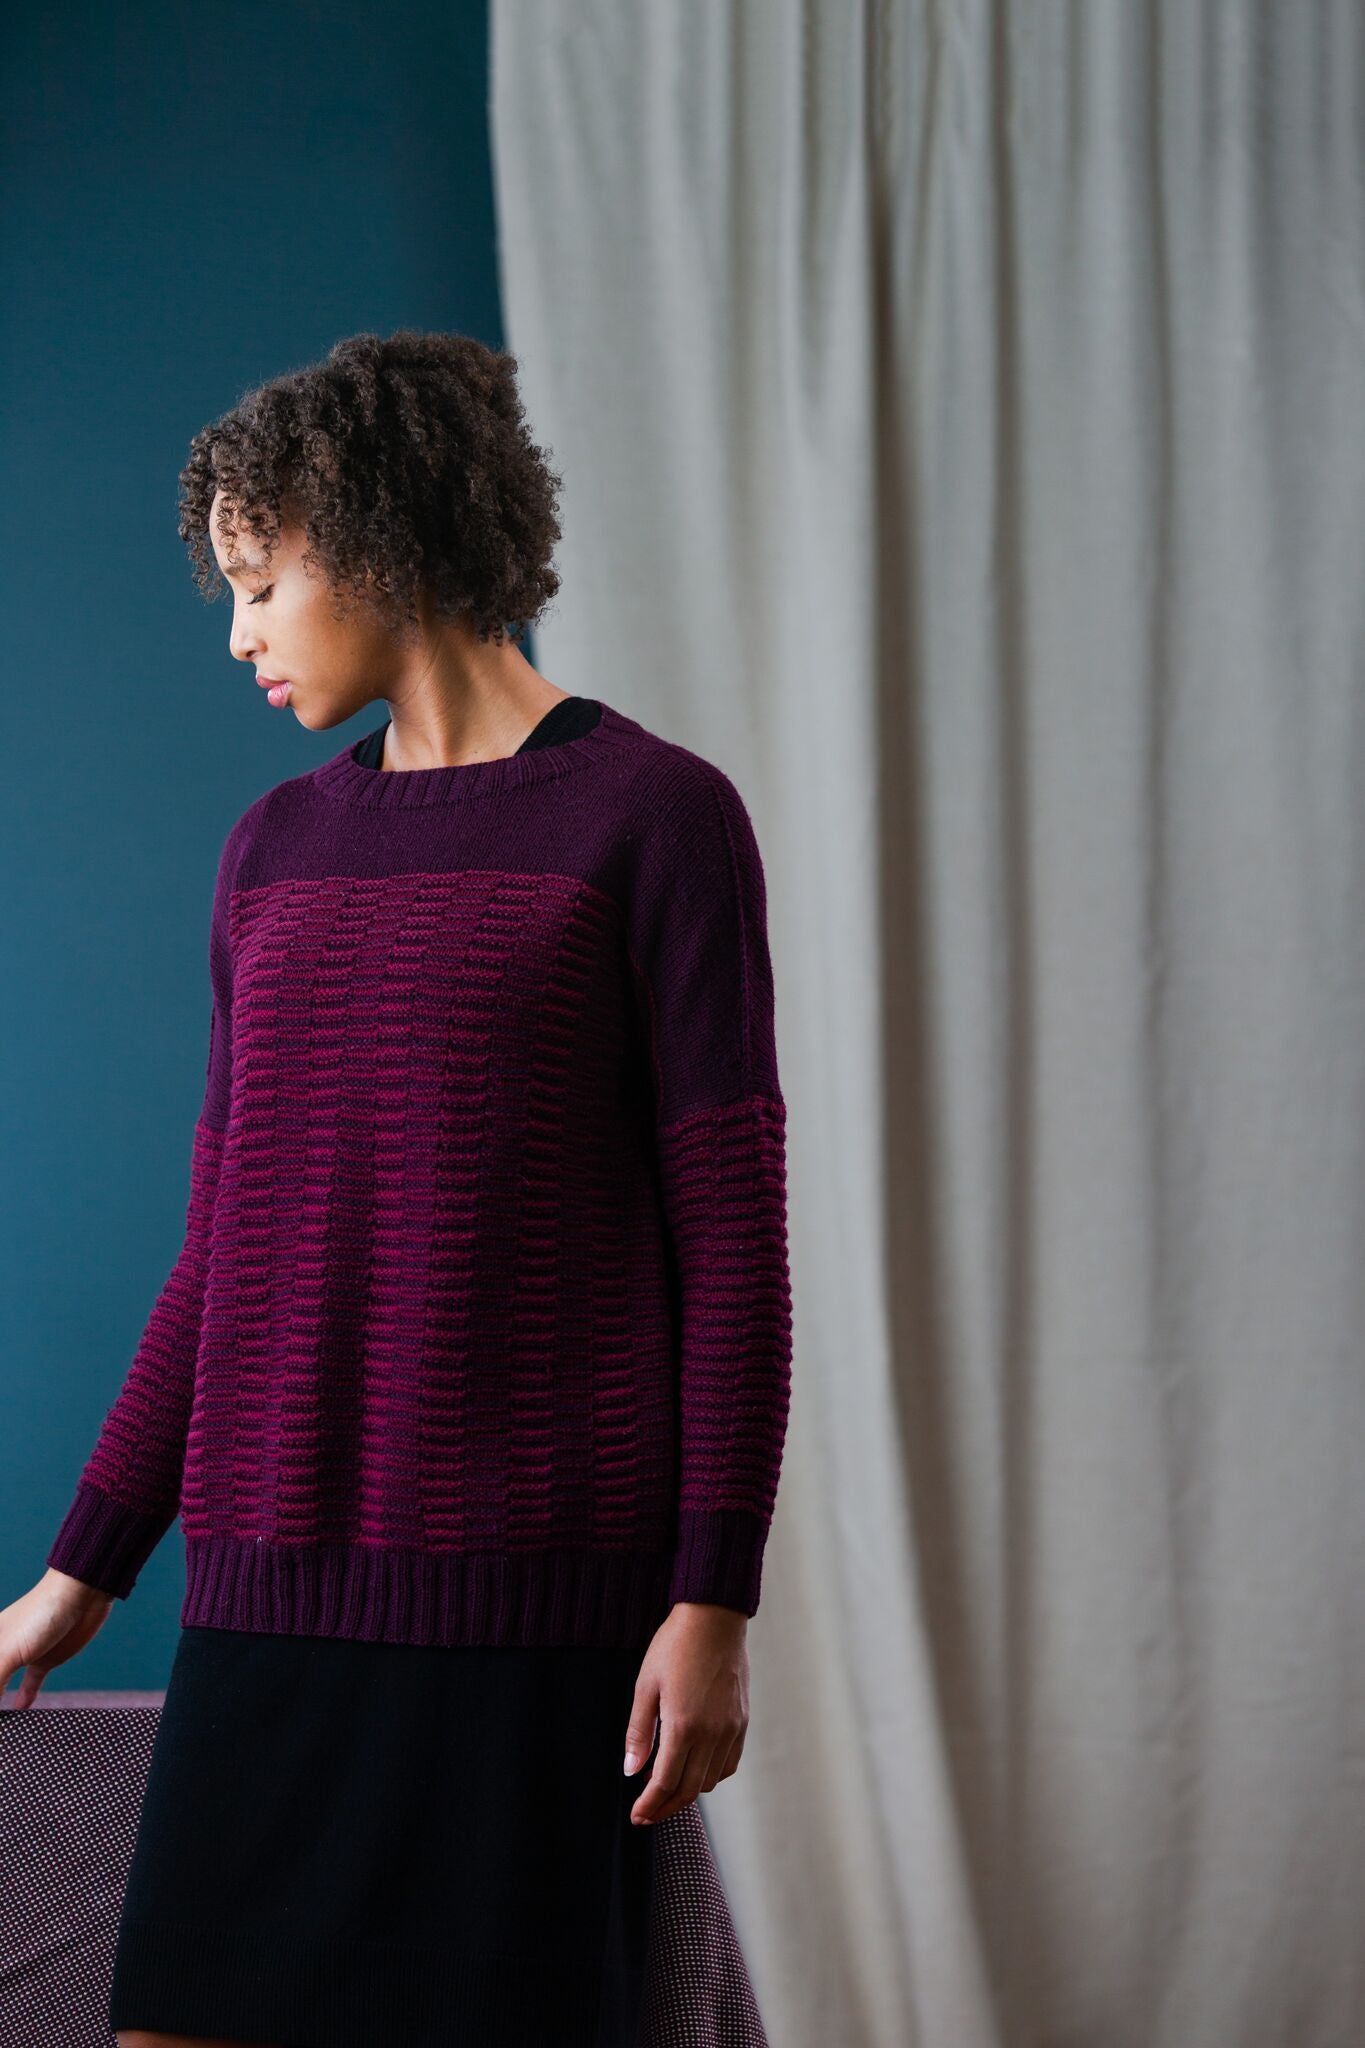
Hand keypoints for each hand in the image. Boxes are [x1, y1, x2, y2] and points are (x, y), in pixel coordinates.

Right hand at [0, 1569, 114, 1708]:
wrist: (81, 1595)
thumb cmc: (40, 1614)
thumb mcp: (9, 1651)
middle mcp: (4, 1647)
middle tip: (1, 1721)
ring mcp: (26, 1654)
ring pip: (7, 1681)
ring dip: (2, 1699)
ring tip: (4, 1722)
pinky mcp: (47, 1659)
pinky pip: (32, 1681)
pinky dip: (26, 1695)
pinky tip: (21, 1708)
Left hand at [623, 1601, 749, 1824]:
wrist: (714, 1618)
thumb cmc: (675, 1646)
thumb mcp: (646, 1685)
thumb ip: (639, 1732)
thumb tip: (631, 1771)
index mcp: (684, 1725)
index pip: (666, 1782)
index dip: (649, 1804)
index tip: (636, 1815)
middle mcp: (712, 1733)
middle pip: (690, 1790)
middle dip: (666, 1807)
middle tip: (647, 1812)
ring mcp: (731, 1729)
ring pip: (711, 1780)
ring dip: (688, 1791)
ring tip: (666, 1785)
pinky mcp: (742, 1721)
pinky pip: (729, 1763)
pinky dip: (711, 1774)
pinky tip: (695, 1767)